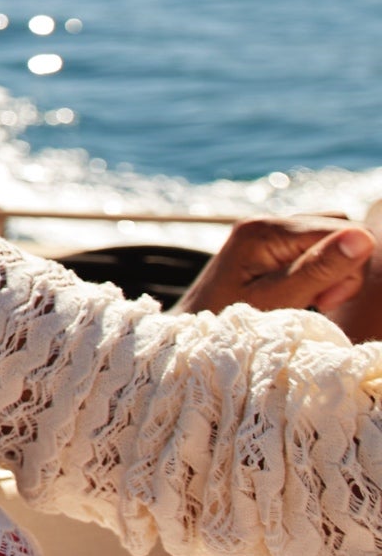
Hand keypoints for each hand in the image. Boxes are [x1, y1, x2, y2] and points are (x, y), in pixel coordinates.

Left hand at [177, 213, 374, 315]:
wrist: (192, 333)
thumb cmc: (230, 322)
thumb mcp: (277, 300)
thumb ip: (318, 269)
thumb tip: (363, 238)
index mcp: (265, 230)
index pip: (344, 229)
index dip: (349, 268)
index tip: (326, 302)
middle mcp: (265, 221)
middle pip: (340, 227)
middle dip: (342, 267)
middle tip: (320, 302)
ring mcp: (266, 231)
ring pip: (330, 235)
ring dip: (333, 269)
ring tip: (311, 299)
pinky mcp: (269, 244)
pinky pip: (314, 245)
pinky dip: (320, 269)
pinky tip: (303, 292)